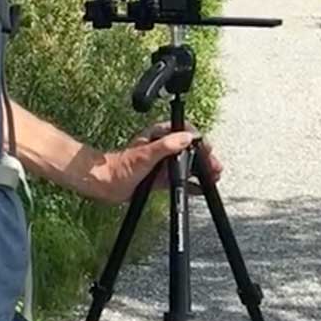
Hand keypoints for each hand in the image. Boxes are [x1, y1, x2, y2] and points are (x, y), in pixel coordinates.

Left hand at [93, 122, 223, 204]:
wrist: (105, 185)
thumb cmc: (119, 167)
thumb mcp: (146, 154)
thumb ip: (167, 145)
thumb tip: (186, 137)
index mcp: (158, 136)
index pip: (184, 132)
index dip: (198, 140)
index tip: (207, 149)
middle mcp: (161, 148)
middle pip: (189, 149)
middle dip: (204, 157)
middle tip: (215, 165)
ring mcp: (162, 163)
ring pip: (187, 164)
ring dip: (200, 169)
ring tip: (213, 175)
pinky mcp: (159, 177)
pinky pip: (179, 178)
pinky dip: (191, 183)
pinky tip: (200, 188)